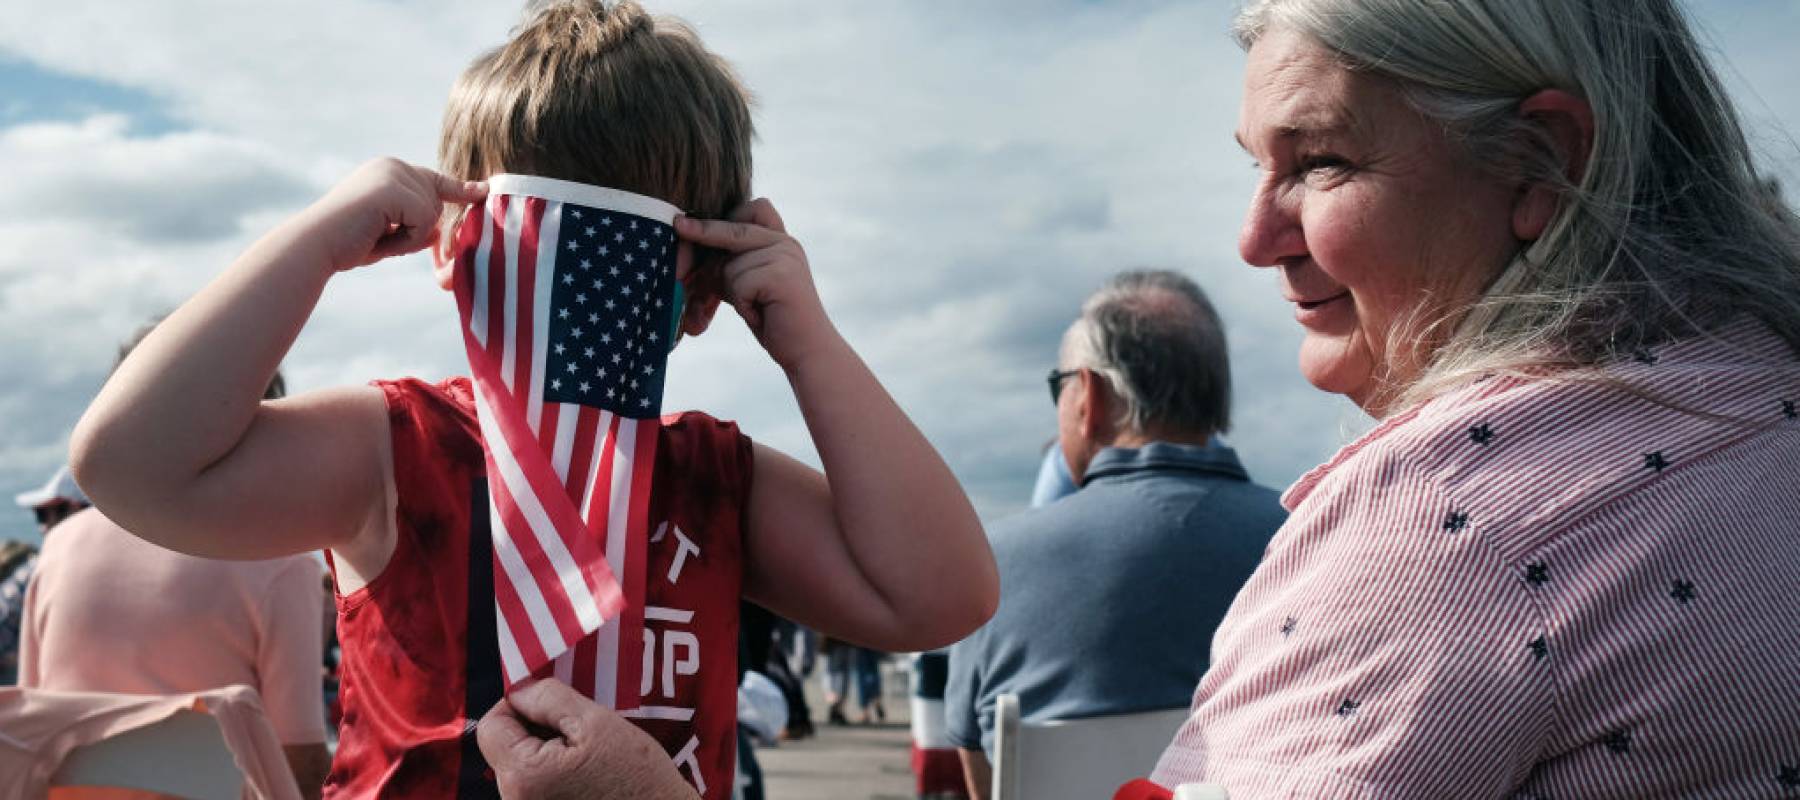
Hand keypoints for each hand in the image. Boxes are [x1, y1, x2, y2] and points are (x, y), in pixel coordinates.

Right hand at [295, 157, 486, 273]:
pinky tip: (378, 236)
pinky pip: (424, 222)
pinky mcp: (394, 189)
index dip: (459, 190)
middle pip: (437, 202)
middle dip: (415, 231)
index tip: (484, 191)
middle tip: (376, 236)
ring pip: (432, 214)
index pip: (433, 181)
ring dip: (408, 238)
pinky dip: (405, 240)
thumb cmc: (346, 243)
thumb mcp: (387, 235)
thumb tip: (438, 231)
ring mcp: (393, 174)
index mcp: (388, 170)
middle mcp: (393, 165)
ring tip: (374, 236)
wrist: (315, 245)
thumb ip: (412, 228)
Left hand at [475, 679, 695, 799]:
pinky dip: (554, 773)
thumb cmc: (637, 776)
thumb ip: (547, 698)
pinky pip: (535, 787)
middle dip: (535, 729)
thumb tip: (517, 691)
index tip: (553, 705)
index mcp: (523, 775)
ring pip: (520, 767)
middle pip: (504, 748)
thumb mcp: (595, 721)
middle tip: (579, 731)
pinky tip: (585, 777)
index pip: (491, 725)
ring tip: (587, 757)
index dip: (518, 705)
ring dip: (546, 752)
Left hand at [673, 198, 839, 370]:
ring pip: (730, 265)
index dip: (724, 216)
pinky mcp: (782, 275)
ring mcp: (786, 256)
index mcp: (781, 241)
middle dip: (702, 232)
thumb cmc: (774, 321)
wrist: (808, 351)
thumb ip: (727, 266)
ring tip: (754, 309)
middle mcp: (786, 243)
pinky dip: (742, 305)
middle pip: (734, 230)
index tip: (687, 221)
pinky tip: (760, 315)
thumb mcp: (746, 286)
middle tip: (678, 227)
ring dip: (730, 292)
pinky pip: (739, 284)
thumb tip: (684, 260)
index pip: (755, 209)